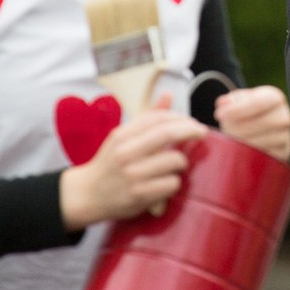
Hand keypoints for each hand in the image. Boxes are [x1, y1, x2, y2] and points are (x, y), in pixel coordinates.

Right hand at [59, 94, 206, 230]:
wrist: (87, 194)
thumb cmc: (111, 164)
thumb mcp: (123, 137)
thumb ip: (148, 117)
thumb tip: (168, 94)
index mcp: (122, 135)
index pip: (158, 118)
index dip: (180, 117)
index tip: (191, 122)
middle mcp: (126, 153)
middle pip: (168, 133)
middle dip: (191, 130)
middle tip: (202, 133)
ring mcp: (132, 174)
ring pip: (175, 160)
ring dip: (181, 162)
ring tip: (174, 166)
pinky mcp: (139, 195)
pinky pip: (172, 183)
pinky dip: (174, 183)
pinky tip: (165, 183)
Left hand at [214, 85, 289, 161]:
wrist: (266, 129)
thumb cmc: (248, 112)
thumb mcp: (239, 100)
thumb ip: (230, 100)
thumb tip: (224, 104)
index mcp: (275, 98)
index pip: (256, 103)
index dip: (236, 110)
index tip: (219, 114)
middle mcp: (284, 117)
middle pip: (253, 125)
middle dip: (233, 127)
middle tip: (224, 127)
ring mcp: (285, 137)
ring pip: (255, 143)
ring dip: (238, 142)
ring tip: (233, 137)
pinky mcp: (282, 154)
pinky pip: (260, 156)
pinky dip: (247, 154)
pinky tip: (242, 148)